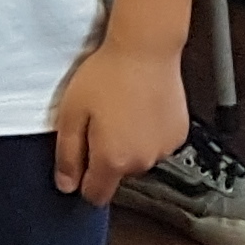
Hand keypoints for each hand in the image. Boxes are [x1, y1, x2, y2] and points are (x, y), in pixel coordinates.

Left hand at [52, 37, 186, 202]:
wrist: (145, 49)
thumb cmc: (107, 75)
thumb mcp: (71, 113)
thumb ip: (67, 155)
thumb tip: (66, 185)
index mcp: (113, 160)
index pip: (95, 196)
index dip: (83, 181)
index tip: (81, 161)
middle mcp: (142, 162)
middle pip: (117, 175)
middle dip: (106, 156)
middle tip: (99, 122)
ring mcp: (164, 149)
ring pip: (138, 159)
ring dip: (129, 144)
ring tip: (122, 110)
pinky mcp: (178, 135)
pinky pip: (156, 144)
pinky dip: (148, 133)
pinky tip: (141, 108)